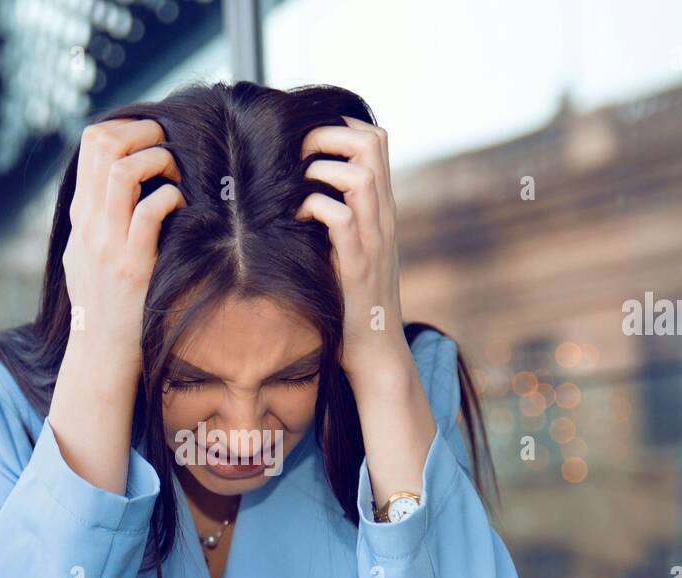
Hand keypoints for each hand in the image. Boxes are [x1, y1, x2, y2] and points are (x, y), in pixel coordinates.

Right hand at [62, 117, 185, 379]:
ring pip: (124, 172)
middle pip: (104, 146)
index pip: (90, 144)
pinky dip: (171, 197)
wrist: (101, 350)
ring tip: (175, 175)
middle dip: (144, 133)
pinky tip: (181, 208)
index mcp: (81, 215)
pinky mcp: (133, 265)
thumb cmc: (103, 302)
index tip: (151, 137)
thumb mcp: (84, 254)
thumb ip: (94, 219)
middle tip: (168, 145)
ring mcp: (109, 243)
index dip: (125, 127)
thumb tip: (114, 186)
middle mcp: (90, 223)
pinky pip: (150, 211)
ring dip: (158, 160)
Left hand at [294, 115, 409, 386]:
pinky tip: (298, 220)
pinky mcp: (357, 265)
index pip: (376, 138)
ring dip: (322, 170)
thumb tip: (301, 185)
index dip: (342, 124)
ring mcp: (374, 239)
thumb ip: (340, 213)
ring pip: (361, 176)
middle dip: (330, 134)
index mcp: (381, 207)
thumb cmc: (351, 299)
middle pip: (374, 142)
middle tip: (301, 153)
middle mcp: (383, 216)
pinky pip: (341, 218)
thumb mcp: (350, 245)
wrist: (373, 349)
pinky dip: (314, 208)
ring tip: (299, 187)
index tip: (309, 137)